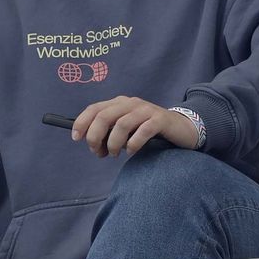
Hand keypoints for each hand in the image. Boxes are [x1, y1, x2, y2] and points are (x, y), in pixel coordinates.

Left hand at [72, 95, 199, 156]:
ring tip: (113, 154)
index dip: (82, 122)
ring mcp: (146, 110)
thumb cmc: (149, 131)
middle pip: (104, 116)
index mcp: (119, 103)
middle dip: (95, 136)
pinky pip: (142, 131)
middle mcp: (131, 103)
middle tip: (97, 152)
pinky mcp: (160, 119)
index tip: (76, 137)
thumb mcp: (126, 130)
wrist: (182, 128)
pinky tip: (131, 152)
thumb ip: (110, 134)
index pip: (94, 109)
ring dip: (113, 143)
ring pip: (121, 124)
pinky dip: (133, 143)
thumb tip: (94, 146)